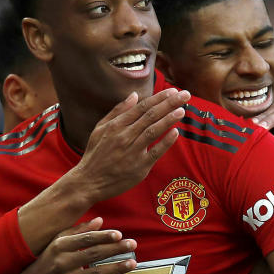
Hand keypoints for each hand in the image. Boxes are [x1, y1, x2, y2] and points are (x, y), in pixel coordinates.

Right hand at [9, 219, 136, 273]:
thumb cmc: (46, 261)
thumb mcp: (57, 243)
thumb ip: (78, 231)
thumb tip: (100, 220)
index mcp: (59, 247)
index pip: (85, 240)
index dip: (103, 236)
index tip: (119, 234)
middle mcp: (62, 263)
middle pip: (93, 254)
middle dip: (115, 249)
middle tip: (132, 245)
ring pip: (95, 273)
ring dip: (116, 268)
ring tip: (132, 263)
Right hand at [69, 88, 189, 201]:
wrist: (89, 182)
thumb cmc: (95, 154)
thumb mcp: (100, 128)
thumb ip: (117, 111)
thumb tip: (134, 95)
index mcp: (116, 126)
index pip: (142, 107)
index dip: (159, 98)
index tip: (172, 91)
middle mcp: (125, 136)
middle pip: (151, 116)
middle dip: (169, 104)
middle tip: (185, 95)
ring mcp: (132, 152)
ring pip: (153, 131)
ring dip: (169, 119)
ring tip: (182, 110)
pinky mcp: (139, 167)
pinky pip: (155, 152)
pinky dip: (165, 142)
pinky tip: (176, 132)